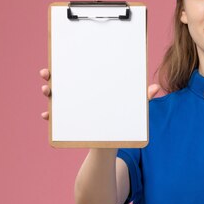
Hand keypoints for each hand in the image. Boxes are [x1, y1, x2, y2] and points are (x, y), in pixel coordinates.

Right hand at [38, 68, 160, 119]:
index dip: (70, 63)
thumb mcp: (131, 109)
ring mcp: (72, 110)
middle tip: (48, 73)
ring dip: (49, 93)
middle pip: (64, 82)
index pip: (80, 72)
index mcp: (93, 88)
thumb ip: (141, 99)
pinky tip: (46, 115)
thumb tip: (156, 87)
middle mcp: (79, 96)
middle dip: (53, 76)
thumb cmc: (120, 121)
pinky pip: (55, 119)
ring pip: (56, 98)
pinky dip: (50, 116)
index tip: (63, 57)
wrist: (111, 146)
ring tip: (47, 90)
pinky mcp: (68, 124)